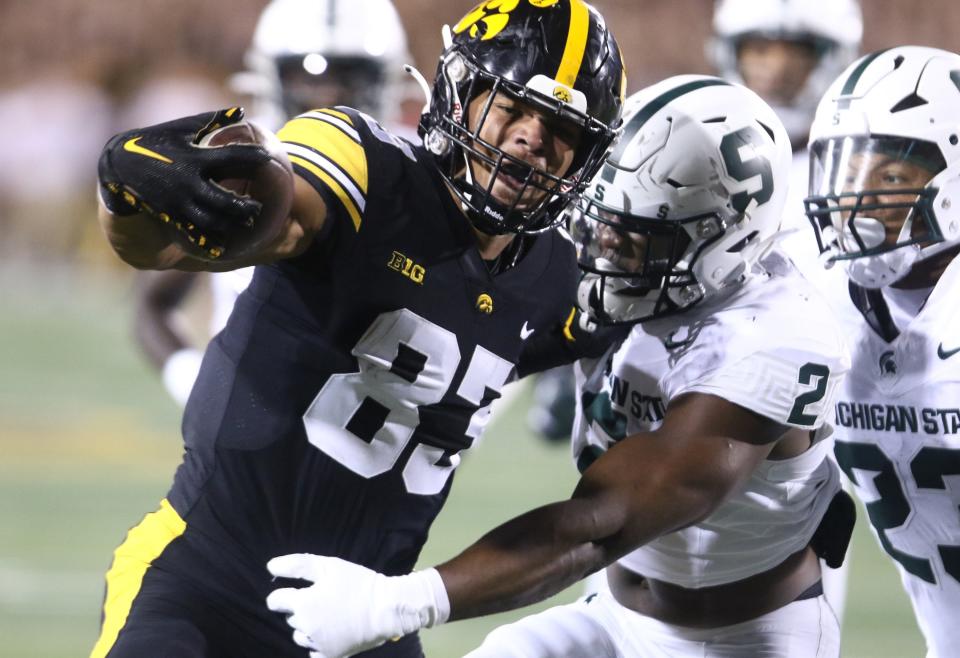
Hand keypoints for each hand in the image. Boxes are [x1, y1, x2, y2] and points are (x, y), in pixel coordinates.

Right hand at [97, 107, 269, 259]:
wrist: (118, 166)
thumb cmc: (155, 142)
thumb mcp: (181, 128)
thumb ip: (212, 120)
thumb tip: (243, 111)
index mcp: (194, 158)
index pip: (232, 158)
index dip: (253, 158)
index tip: (269, 159)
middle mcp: (189, 182)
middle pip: (226, 200)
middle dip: (246, 207)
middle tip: (259, 209)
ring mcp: (180, 202)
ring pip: (213, 220)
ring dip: (232, 224)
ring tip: (245, 223)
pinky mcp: (171, 215)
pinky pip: (195, 232)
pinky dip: (211, 239)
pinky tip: (224, 243)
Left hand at [266, 554, 449, 657]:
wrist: (387, 608)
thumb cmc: (358, 583)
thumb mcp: (328, 566)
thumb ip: (297, 565)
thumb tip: (270, 567)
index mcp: (303, 604)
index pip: (275, 601)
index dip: (281, 593)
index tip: (296, 590)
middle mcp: (306, 627)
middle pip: (290, 618)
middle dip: (300, 608)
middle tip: (322, 598)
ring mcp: (318, 645)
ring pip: (300, 635)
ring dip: (307, 626)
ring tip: (328, 615)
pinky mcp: (330, 656)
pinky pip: (314, 652)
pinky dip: (318, 644)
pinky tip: (331, 632)